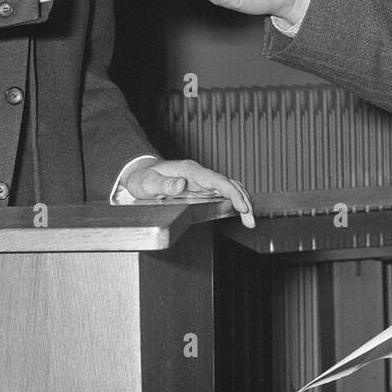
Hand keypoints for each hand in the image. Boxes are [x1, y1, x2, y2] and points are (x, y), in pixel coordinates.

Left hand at [123, 157, 254, 228]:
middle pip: (229, 184)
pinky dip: (234, 202)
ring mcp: (202, 182)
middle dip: (243, 200)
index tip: (242, 205)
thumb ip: (163, 184)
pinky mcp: (202, 190)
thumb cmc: (143, 178)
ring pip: (229, 188)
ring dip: (242, 202)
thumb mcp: (147, 182)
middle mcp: (199, 175)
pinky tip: (240, 212)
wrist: (141, 174)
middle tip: (250, 220)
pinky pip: (223, 194)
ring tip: (249, 221)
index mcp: (189, 171)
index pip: (217, 180)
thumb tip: (181, 184)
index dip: (232, 193)